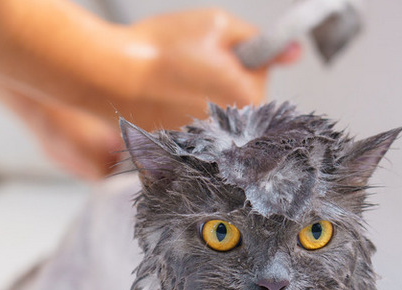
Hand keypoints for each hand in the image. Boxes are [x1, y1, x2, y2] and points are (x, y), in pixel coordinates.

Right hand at [119, 9, 300, 129]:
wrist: (108, 76)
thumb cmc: (159, 51)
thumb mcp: (215, 25)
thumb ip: (259, 39)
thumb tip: (293, 51)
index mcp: (248, 99)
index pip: (262, 72)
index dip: (238, 54)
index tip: (216, 50)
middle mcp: (233, 131)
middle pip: (241, 98)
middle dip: (223, 78)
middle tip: (190, 63)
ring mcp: (207, 145)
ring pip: (218, 115)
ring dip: (203, 97)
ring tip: (174, 81)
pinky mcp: (184, 152)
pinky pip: (196, 130)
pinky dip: (183, 113)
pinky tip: (163, 98)